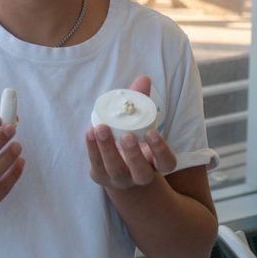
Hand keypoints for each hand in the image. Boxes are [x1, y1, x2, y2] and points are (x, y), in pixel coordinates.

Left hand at [86, 75, 176, 190]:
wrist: (119, 165)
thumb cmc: (134, 137)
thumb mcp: (140, 122)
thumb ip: (141, 101)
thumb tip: (143, 79)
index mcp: (156, 162)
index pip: (166, 162)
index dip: (161, 149)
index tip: (151, 132)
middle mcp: (141, 175)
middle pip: (141, 173)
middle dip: (133, 154)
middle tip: (126, 135)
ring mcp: (120, 179)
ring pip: (115, 170)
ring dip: (107, 149)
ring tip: (101, 128)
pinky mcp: (100, 175)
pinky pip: (96, 164)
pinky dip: (92, 148)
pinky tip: (90, 132)